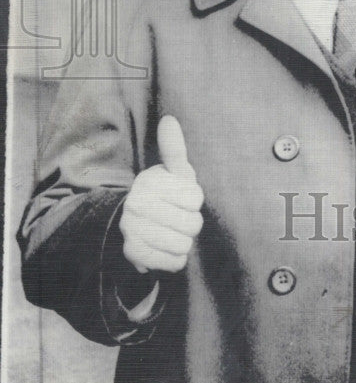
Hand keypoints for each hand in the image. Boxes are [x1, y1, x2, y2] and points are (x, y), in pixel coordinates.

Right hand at [120, 115, 203, 274]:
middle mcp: (136, 203)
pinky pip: (174, 262)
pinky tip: (165, 248)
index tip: (181, 199)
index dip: (194, 202)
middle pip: (192, 224)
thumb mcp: (173, 171)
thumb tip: (169, 119)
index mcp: (150, 180)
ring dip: (183, 242)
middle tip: (176, 219)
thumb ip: (174, 148)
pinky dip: (175, 259)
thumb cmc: (164, 194)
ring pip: (184, 244)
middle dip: (190, 225)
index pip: (195, 199)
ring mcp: (132, 229)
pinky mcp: (133, 253)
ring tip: (171, 233)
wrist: (134, 226)